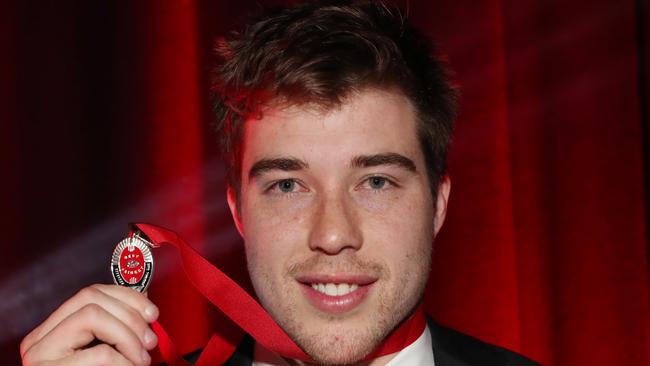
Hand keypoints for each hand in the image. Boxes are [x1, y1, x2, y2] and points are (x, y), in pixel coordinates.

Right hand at [20, 284, 158, 365]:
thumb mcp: (106, 351)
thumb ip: (118, 328)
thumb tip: (144, 306)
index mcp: (55, 329)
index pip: (91, 292)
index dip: (127, 297)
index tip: (152, 313)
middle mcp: (41, 339)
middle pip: (90, 299)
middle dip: (130, 315)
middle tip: (151, 341)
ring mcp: (41, 356)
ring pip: (92, 316)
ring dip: (128, 335)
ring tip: (141, 358)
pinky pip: (100, 354)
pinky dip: (124, 361)